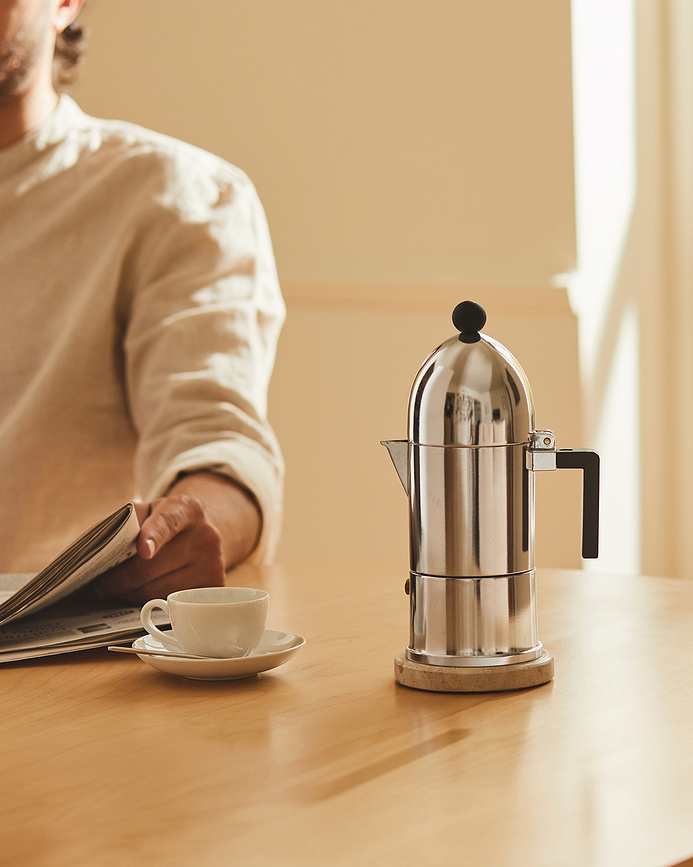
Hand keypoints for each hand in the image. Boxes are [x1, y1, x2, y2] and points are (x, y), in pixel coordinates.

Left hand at [92, 494, 225, 604]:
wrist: (202, 533)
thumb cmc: (166, 523)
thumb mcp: (150, 510)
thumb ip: (130, 521)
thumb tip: (104, 551)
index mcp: (187, 509)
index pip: (168, 522)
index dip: (154, 536)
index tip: (143, 549)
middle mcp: (206, 535)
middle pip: (150, 567)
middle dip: (117, 580)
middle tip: (98, 586)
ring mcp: (213, 563)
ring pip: (157, 591)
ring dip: (129, 595)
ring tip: (115, 591)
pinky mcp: (213, 587)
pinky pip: (172, 604)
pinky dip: (149, 603)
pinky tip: (140, 595)